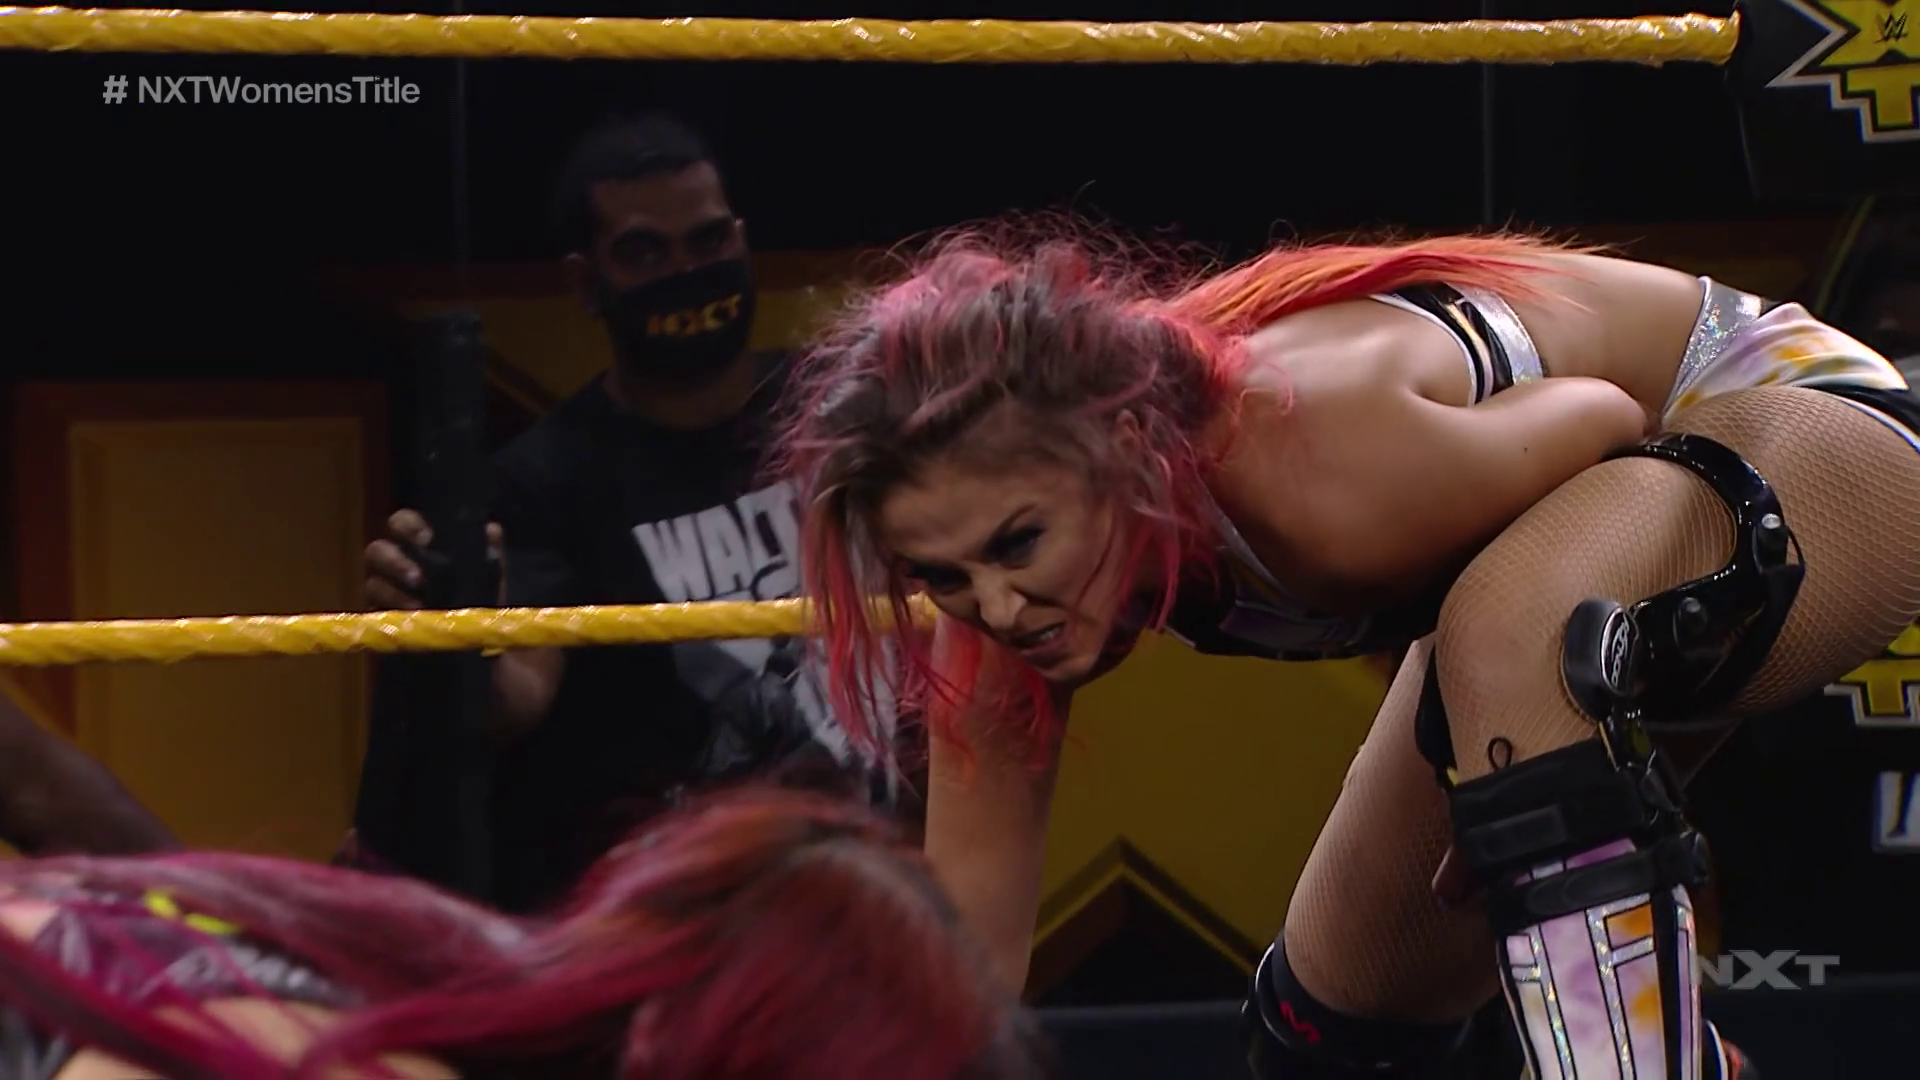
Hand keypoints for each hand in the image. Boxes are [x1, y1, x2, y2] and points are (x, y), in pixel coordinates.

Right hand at [363, 509, 504, 609]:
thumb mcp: (489, 579)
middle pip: (376, 549)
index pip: (402, 523)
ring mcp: (384, 591)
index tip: (427, 538)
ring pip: (371, 579)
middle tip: (418, 576)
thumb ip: (489, 553)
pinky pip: (375, 608)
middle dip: (394, 559)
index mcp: (418, 547)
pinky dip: (392, 608)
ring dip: (392, 589)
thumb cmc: (477, 603)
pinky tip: (413, 611)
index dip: (409, 525)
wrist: (476, 647)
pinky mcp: (381, 617)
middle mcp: (395, 564)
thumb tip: (492, 528)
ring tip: (418, 598)